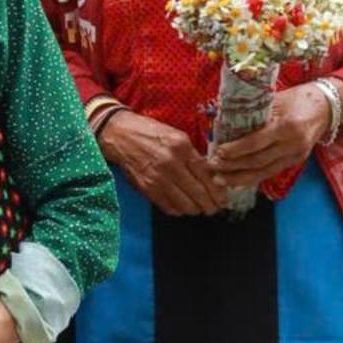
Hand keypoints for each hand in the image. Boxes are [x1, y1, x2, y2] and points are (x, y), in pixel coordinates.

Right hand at [99, 110, 229, 216]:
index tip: (223, 198)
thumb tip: (210, 175)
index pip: (206, 175)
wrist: (119, 135)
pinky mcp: (146, 188)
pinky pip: (168, 206)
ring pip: (185, 204)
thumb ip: (193, 155)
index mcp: (181, 148)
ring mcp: (157, 178)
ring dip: (196, 209)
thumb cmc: (149, 132)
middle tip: (215, 208)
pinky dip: (178, 210)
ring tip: (200, 209)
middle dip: (210, 205)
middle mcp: (170, 164)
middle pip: (198, 193)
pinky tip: (182, 207)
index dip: (218, 191)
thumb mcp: (176, 136)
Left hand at [209, 83, 333, 188]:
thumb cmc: (297, 98)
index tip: (217, 152)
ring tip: (219, 179)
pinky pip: (271, 172)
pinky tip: (237, 180)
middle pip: (258, 161)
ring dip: (240, 178)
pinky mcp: (296, 161)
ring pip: (264, 171)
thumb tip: (221, 120)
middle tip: (212, 167)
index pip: (256, 142)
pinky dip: (253, 177)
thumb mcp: (275, 100)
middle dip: (233, 166)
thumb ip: (252, 112)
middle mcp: (293, 144)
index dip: (235, 150)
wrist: (327, 106)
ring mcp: (296, 155)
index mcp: (287, 126)